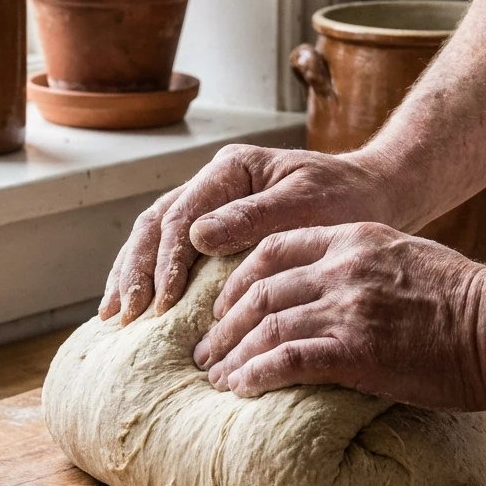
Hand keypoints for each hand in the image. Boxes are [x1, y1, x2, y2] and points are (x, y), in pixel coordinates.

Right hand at [99, 144, 392, 324]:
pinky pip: (170, 250)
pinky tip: (136, 306)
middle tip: (124, 314)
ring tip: (114, 315)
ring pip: (153, 236)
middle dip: (135, 270)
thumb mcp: (307, 205)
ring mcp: (210, 205)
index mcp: (231, 170)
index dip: (167, 261)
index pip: (182, 215)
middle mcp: (212, 184)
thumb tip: (196, 237)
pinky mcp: (215, 230)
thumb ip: (253, 217)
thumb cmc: (345, 200)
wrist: (371, 196)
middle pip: (155, 224)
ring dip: (131, 274)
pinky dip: (150, 278)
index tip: (164, 302)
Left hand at [191, 222, 485, 409]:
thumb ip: (363, 264)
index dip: (238, 280)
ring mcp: (348, 307)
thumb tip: (330, 290)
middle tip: (205, 350)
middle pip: (259, 290)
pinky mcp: (357, 351)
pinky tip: (241, 389)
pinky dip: (257, 375)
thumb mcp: (408, 257)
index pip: (273, 248)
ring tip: (215, 378)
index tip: (223, 306)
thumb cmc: (466, 299)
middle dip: (224, 323)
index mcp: (354, 238)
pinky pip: (287, 360)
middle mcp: (343, 268)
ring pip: (266, 326)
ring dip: (233, 354)